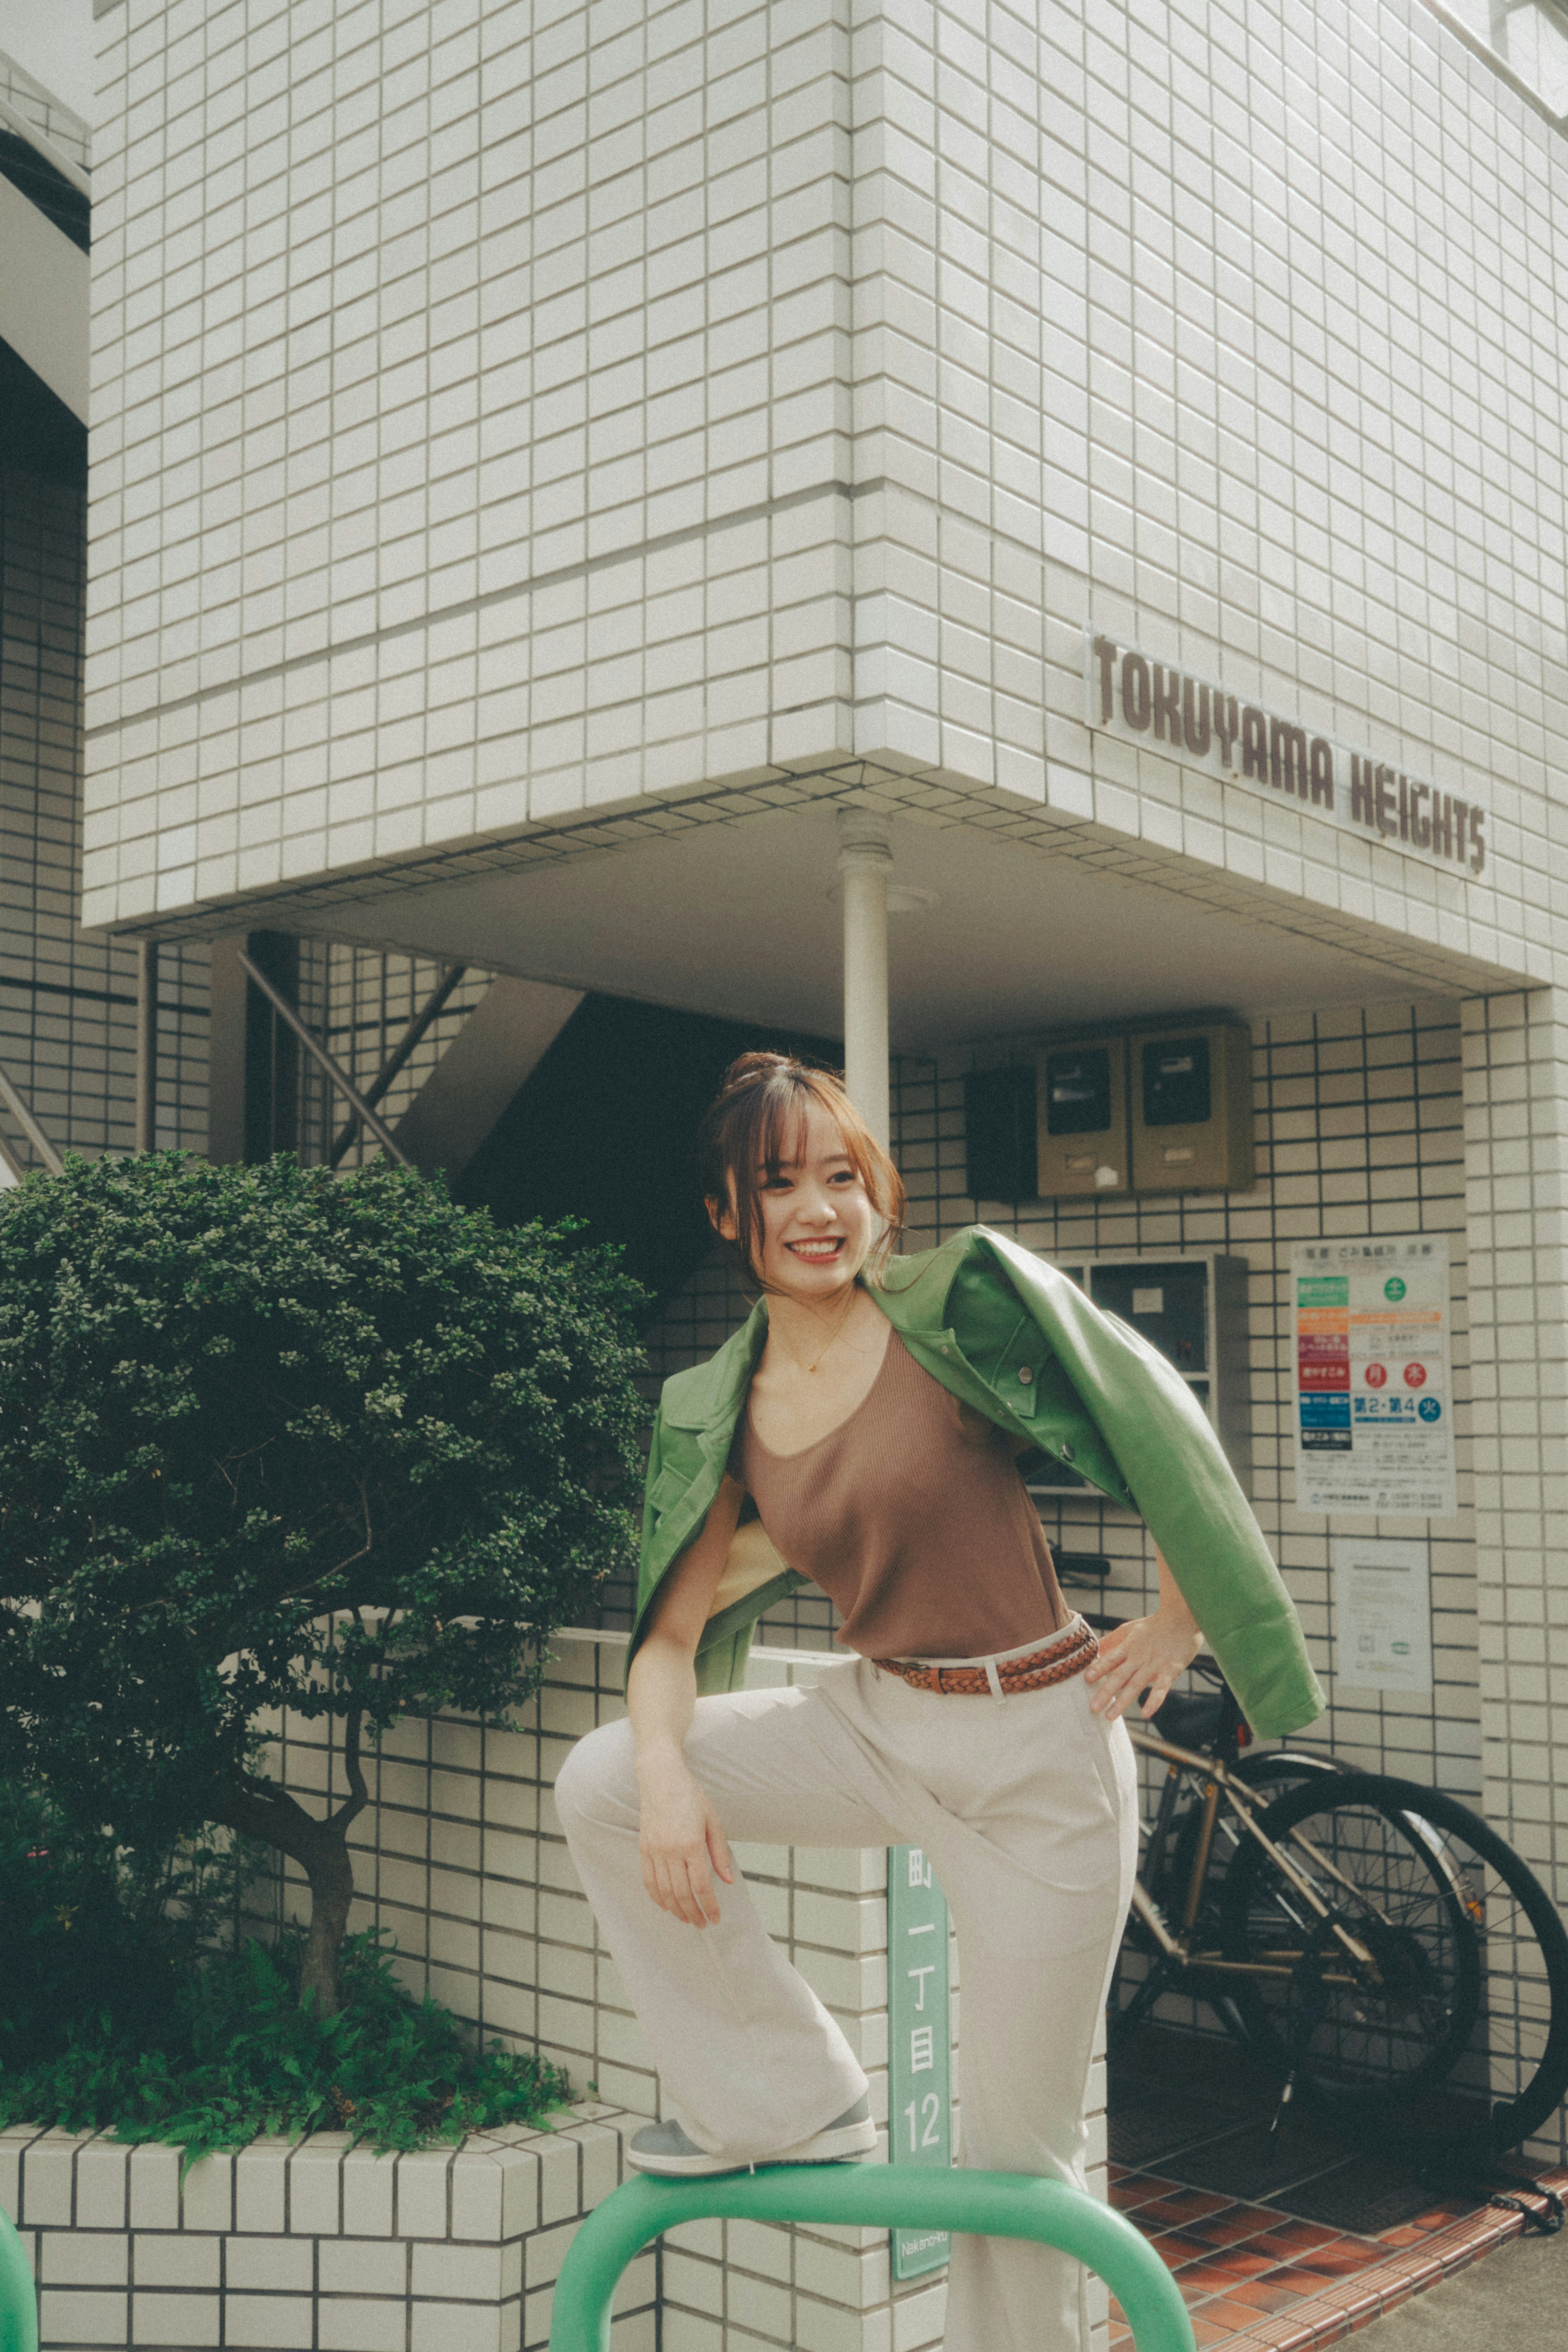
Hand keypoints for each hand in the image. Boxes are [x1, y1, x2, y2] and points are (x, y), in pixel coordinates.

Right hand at [635, 1750, 734, 1927]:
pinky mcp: (644, 1848)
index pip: (702, 1886)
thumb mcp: (713, 1820)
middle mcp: (671, 1850)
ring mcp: (655, 1850)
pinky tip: (666, 1905)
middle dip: (693, 1914)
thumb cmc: (691, 1796)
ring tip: (687, 1919)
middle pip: (682, 1894)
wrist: (661, 1778)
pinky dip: (657, 1897)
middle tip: (702, 1924)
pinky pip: (648, 1881)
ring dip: (676, 1910)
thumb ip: (720, 1852)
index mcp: (692, 1843)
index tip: (716, 1918)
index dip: (709, 1906)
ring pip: (664, 1892)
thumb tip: (728, 1880)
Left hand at [1085, 1605, 1202, 1721]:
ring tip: (1110, 1716)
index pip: (1110, 1659)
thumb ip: (1111, 1641)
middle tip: (1093, 1708)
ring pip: (1136, 1684)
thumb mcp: (1128, 1629)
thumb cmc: (1154, 1625)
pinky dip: (1154, 1701)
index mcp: (1128, 1647)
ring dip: (1123, 1701)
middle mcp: (1139, 1656)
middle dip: (1105, 1692)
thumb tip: (1092, 1649)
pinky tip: (1146, 1713)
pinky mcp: (1171, 1670)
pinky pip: (1161, 1688)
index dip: (1098, 1668)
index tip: (1085, 1679)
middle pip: (1120, 1675)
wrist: (1183, 1618)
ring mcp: (1154, 1664)